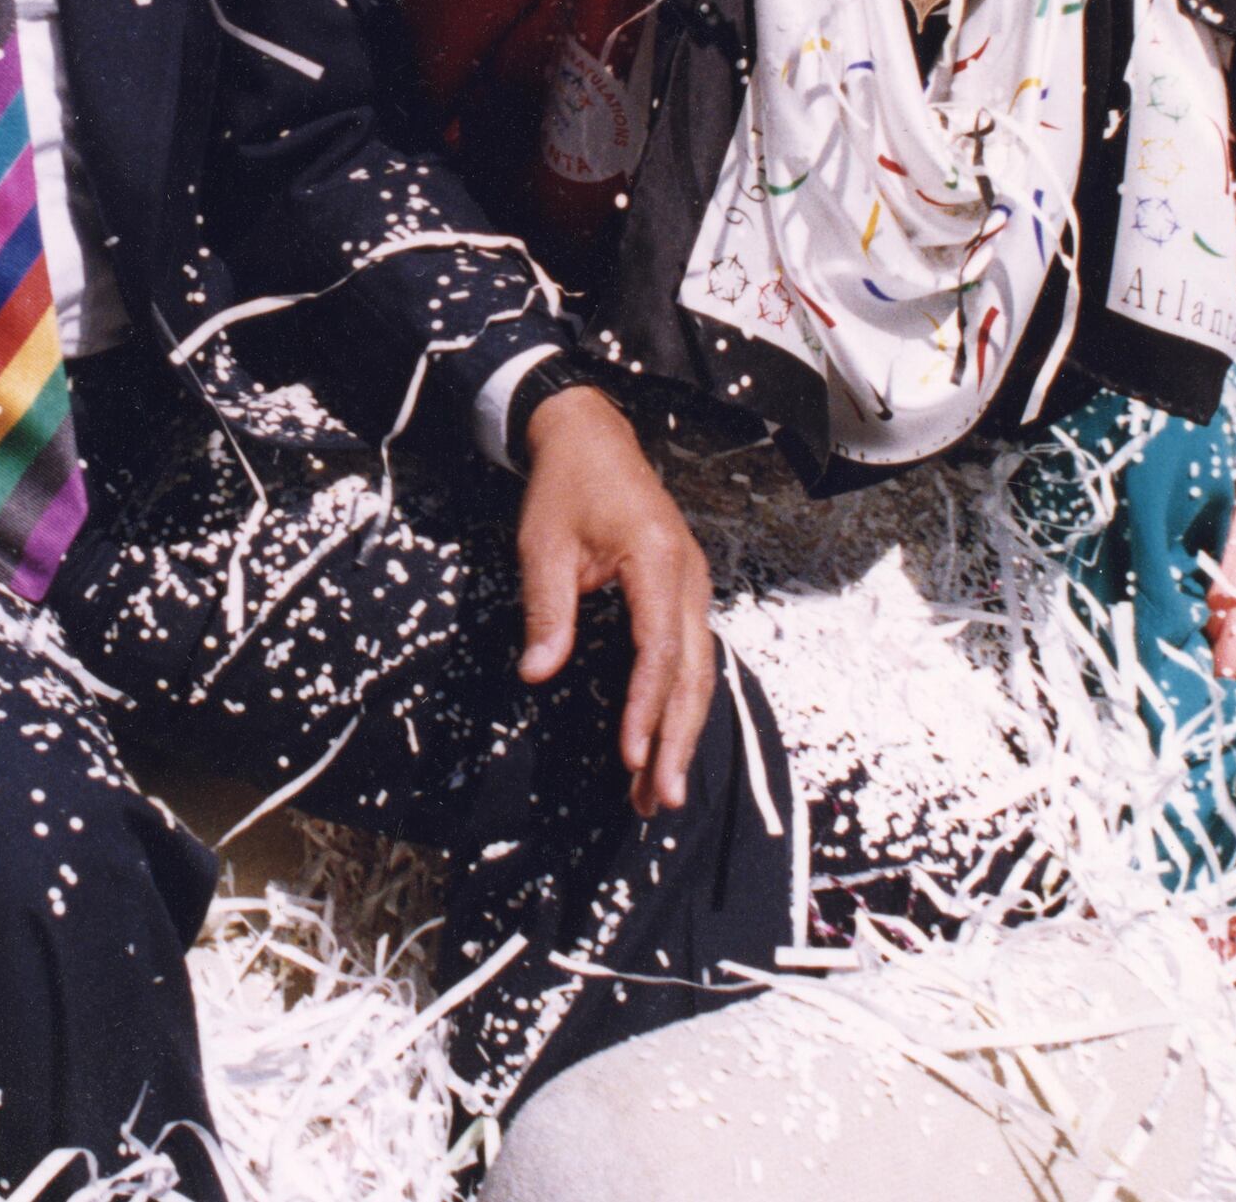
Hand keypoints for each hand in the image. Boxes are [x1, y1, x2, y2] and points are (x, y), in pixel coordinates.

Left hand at [513, 386, 713, 815]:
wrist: (592, 437)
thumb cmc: (565, 487)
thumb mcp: (543, 543)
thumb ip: (547, 609)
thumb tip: (537, 673)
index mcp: (657, 560)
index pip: (658, 648)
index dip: (646, 705)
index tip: (630, 754)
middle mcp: (690, 578)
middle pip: (692, 673)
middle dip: (676, 740)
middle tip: (658, 799)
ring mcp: (694, 587)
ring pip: (698, 672)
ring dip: (680, 732)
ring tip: (658, 791)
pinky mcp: (685, 595)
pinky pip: (691, 658)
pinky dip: (678, 704)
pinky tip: (664, 742)